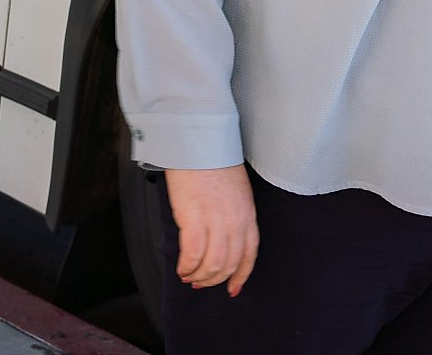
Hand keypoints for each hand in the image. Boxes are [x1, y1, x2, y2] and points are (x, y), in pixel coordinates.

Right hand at [163, 164, 259, 295]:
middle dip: (214, 280)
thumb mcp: (237, 190)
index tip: (233, 288)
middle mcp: (236, 221)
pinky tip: (181, 268)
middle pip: (229, 264)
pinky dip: (187, 267)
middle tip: (200, 283)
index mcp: (248, 214)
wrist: (199, 144)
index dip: (241, 275)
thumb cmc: (213, 162)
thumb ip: (235, 214)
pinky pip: (193, 255)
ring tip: (188, 276)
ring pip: (212, 265)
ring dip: (199, 276)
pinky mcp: (195, 219)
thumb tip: (223, 236)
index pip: (249, 254)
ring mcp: (217, 222)